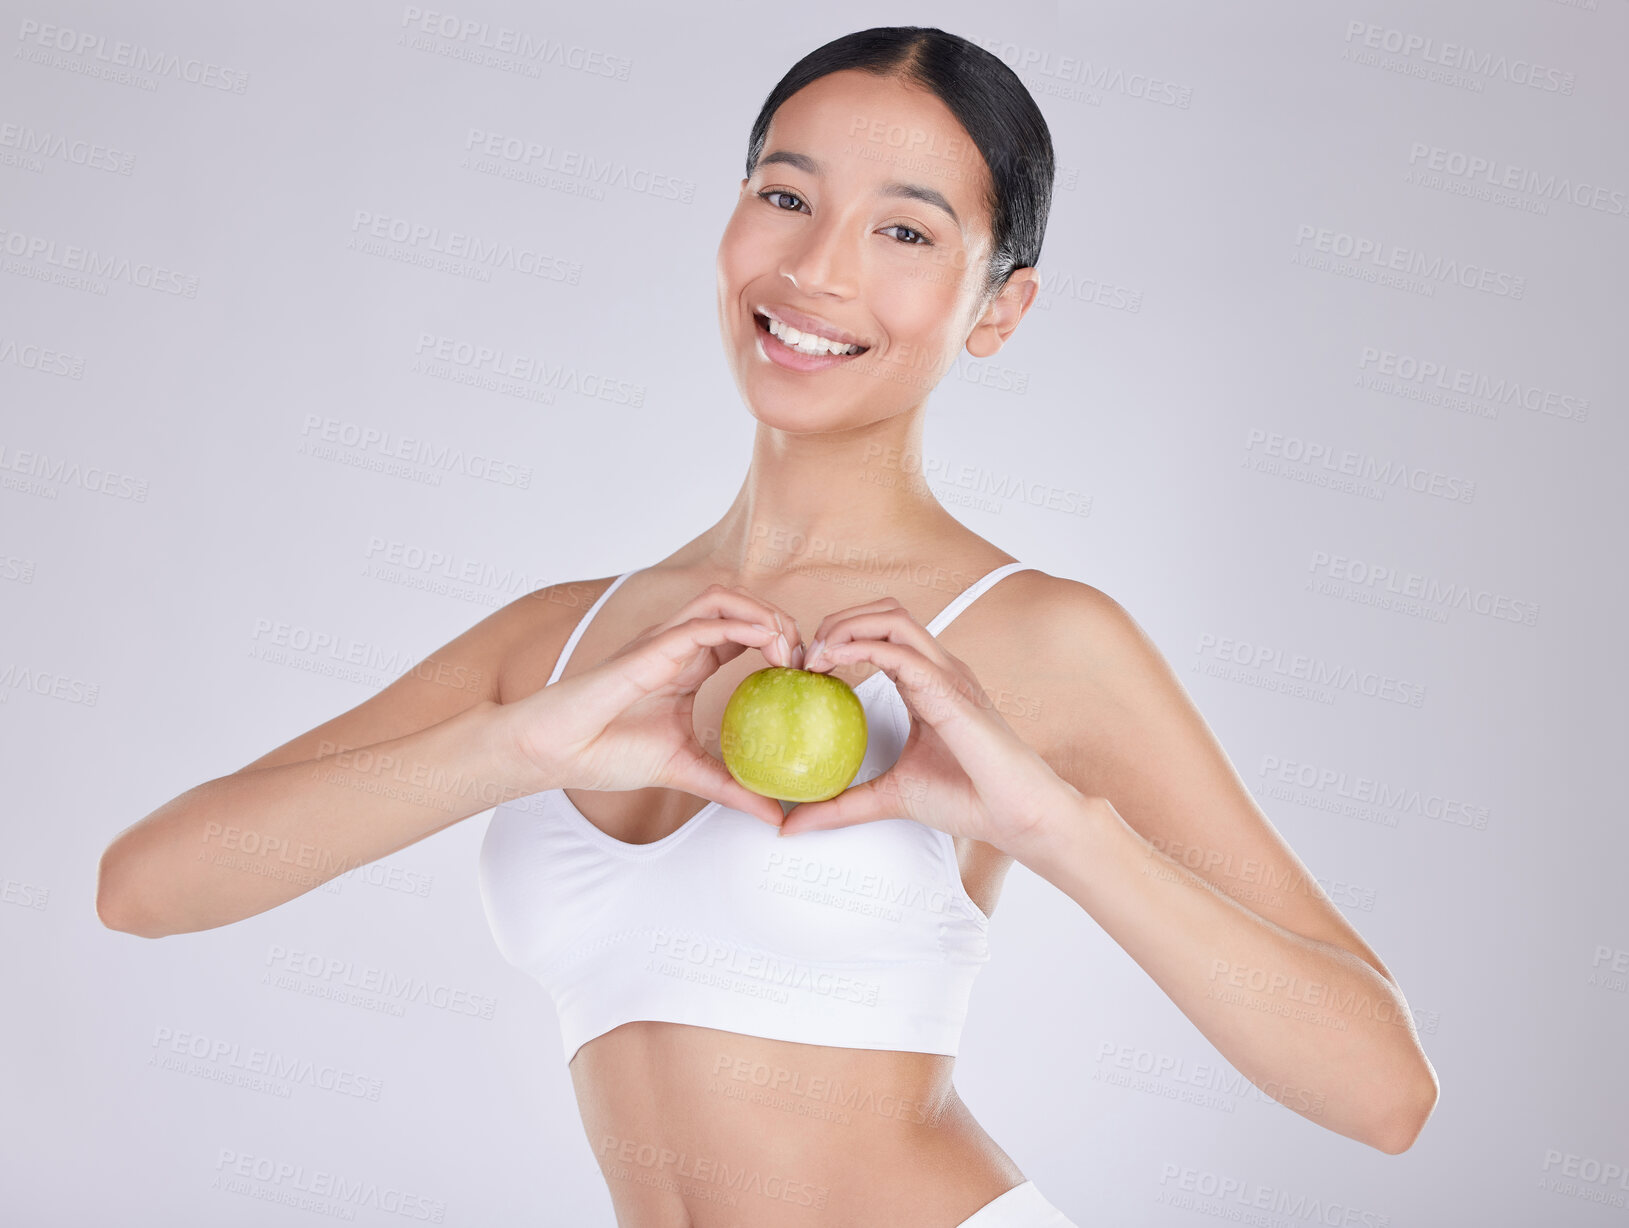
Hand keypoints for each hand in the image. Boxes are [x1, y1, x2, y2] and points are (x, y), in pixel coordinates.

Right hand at [505, 584, 803, 828]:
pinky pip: (702, 622)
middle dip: (781, 620)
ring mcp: (662, 643)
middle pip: (739, 606)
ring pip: (722, 599)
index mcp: (686, 667)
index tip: (807, 674)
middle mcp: (677, 647)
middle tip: (806, 659)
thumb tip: (776, 814)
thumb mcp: (686, 771)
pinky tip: (768, 646)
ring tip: (790, 649)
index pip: (742, 635)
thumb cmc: (604, 754)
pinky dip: (741, 625)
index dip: (779, 642)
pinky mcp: (650, 649)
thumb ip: (731, 787)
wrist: (553, 754)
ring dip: (764, 614)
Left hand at [777, 596, 1077, 854]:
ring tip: (814, 657)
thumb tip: (792, 824)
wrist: (1019, 817)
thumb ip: (843, 804)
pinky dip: (862, 648)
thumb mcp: (890, 797)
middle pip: (884, 612)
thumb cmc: (969, 800)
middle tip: (803, 658)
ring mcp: (949, 674)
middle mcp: (940, 668)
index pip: (881, 634)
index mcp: (928, 682)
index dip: (838, 638)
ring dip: (845, 626)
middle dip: (837, 621)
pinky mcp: (952, 691)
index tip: (803, 669)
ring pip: (892, 618)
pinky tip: (832, 665)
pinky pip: (902, 653)